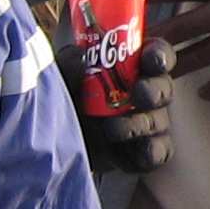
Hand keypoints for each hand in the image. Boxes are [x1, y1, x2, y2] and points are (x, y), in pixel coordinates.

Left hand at [55, 34, 176, 173]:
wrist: (46, 145)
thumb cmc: (58, 101)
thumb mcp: (56, 78)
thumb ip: (67, 65)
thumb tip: (81, 56)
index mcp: (128, 67)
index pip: (155, 54)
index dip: (159, 55)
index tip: (150, 60)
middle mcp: (142, 93)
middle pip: (163, 87)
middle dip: (154, 89)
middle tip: (139, 93)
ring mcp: (145, 124)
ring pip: (159, 121)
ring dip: (139, 124)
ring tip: (111, 129)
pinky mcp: (141, 152)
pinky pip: (158, 152)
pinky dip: (150, 153)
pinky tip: (129, 154)